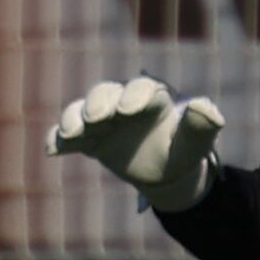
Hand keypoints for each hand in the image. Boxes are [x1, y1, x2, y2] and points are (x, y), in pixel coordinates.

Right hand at [44, 76, 222, 210]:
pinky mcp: (88, 137)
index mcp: (153, 96)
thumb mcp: (197, 142)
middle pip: (106, 92)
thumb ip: (202, 126)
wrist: (166, 170)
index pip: (142, 88)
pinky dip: (57, 140)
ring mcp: (103, 118)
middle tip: (97, 119)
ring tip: (71, 133)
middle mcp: (123, 101)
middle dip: (99, 103)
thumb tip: (208, 109)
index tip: (128, 110)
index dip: (134, 96)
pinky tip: (51, 150)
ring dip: (74, 119)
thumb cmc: (184, 150)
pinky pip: (69, 136)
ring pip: (83, 110)